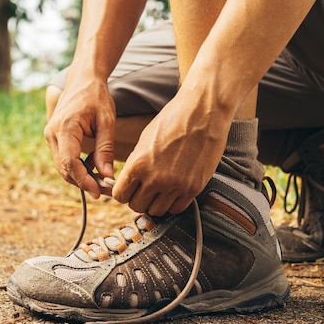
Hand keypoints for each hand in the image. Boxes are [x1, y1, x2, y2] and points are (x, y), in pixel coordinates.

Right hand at [44, 74, 115, 197]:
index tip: (99, 192)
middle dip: (85, 183)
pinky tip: (95, 169)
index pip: (70, 162)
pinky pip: (64, 160)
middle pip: (65, 169)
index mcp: (65, 127)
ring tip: (104, 182)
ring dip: (82, 178)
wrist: (83, 80)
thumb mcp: (107, 121)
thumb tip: (106, 175)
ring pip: (63, 168)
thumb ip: (105, 148)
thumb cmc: (97, 97)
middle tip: (107, 190)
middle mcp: (52, 134)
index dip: (84, 181)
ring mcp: (50, 137)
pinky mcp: (54, 139)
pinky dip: (78, 169)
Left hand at [112, 87, 231, 214]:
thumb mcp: (145, 139)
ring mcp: (176, 185)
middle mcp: (156, 178)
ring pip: (156, 211)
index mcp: (138, 164)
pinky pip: (177, 208)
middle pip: (137, 206)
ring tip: (159, 190)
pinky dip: (172, 203)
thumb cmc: (173, 120)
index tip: (128, 189)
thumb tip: (129, 181)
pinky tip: (173, 191)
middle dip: (138, 198)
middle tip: (144, 189)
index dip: (123, 192)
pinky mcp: (194, 188)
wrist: (203, 113)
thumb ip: (136, 163)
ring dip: (155, 202)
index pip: (120, 195)